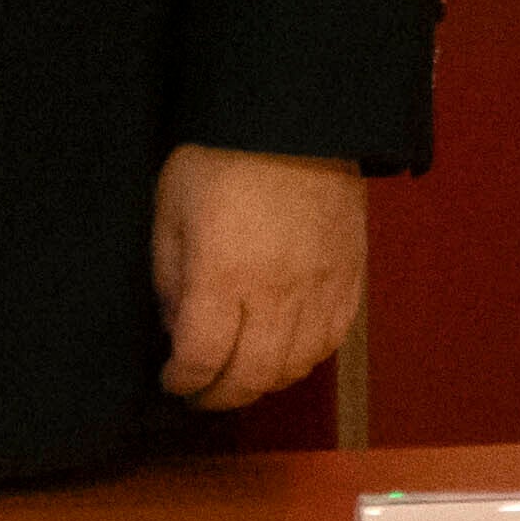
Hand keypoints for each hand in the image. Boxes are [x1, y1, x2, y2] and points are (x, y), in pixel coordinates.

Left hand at [153, 142, 367, 408]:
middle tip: (200, 396)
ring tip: (238, 379)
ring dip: (263, 383)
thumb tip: (174, 325)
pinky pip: (331, 343)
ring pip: (296, 367)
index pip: (203, 357)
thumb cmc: (219, 158)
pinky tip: (283, 356)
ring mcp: (320, 291)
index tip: (171, 382)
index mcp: (224, 277)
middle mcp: (277, 296)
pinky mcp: (350, 282)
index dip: (184, 380)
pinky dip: (304, 361)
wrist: (296, 124)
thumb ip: (169, 274)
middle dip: (221, 396)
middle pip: (252, 375)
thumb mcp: (170, 209)